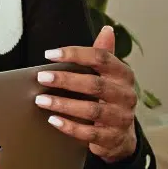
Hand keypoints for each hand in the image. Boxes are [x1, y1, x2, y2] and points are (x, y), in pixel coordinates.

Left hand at [35, 26, 137, 162]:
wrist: (122, 135)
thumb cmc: (109, 99)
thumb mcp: (109, 77)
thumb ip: (104, 55)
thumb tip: (107, 30)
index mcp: (124, 75)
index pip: (101, 58)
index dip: (75, 54)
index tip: (49, 54)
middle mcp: (126, 95)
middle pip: (95, 84)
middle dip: (65, 80)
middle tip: (41, 77)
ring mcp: (121, 118)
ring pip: (92, 110)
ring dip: (64, 104)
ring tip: (41, 100)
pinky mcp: (113, 138)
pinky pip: (91, 133)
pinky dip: (71, 127)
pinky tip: (53, 120)